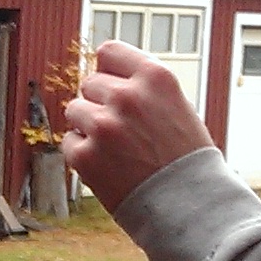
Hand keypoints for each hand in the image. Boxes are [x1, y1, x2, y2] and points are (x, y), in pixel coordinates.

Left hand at [59, 42, 216, 211]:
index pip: (109, 51)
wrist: (190, 208)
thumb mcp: (176, 106)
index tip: (113, 85)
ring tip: (118, 149)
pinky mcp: (85, 156)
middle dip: (102, 103)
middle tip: (124, 130)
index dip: (109, 70)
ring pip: (75, 110)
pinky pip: (69, 142)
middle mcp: (128, 96)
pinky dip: (83, 154)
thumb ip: (142, 87)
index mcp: (156, 77)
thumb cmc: (185, 158)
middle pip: (90, 83)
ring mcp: (104, 126)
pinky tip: (110, 167)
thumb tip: (102, 70)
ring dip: (89, 126)